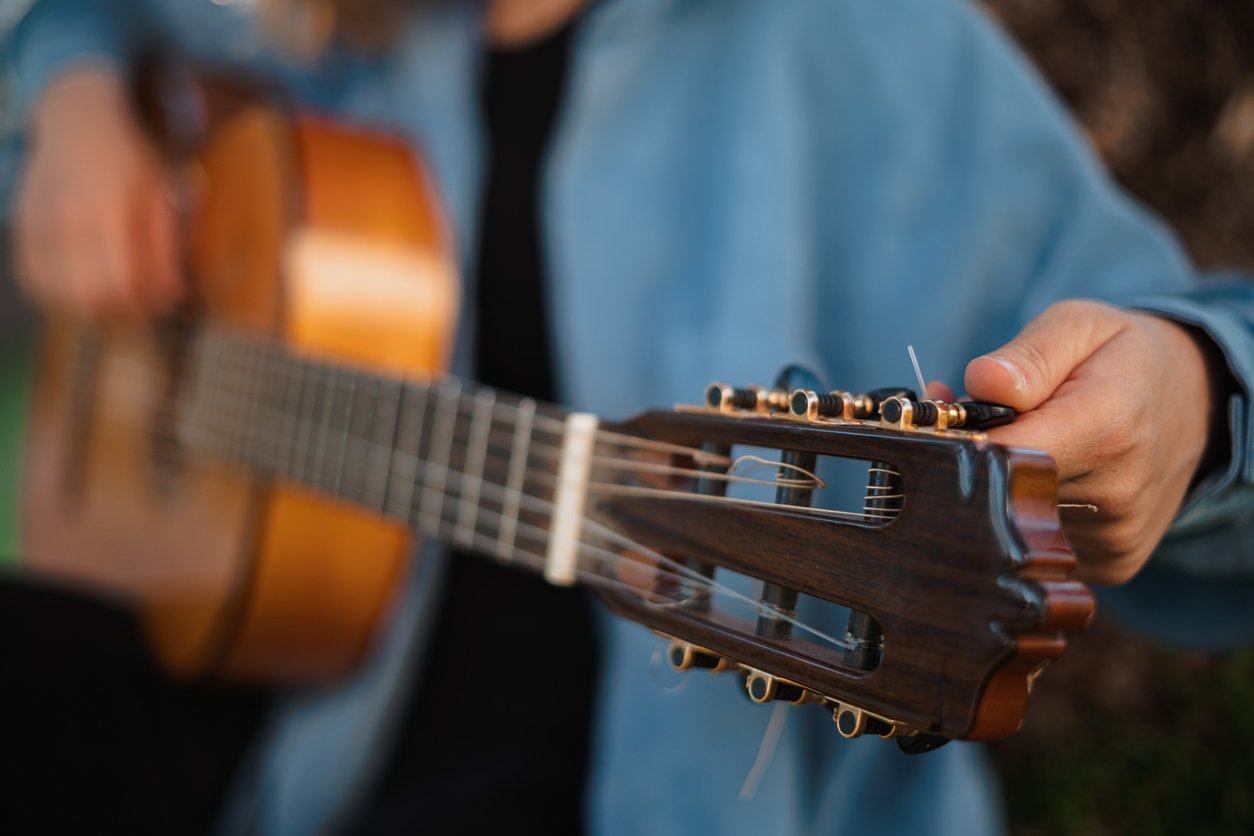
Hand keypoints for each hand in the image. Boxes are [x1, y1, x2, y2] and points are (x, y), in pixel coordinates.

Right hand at [14, 66, 180, 319]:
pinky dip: (56, 294)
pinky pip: (32, 280)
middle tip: (136, 306)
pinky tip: (79, 285)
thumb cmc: (130, 161)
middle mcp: (68, 219)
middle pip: (88, 297)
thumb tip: (172, 295)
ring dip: (86, 308)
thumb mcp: (161, 195)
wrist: (77, 123)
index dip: (143, 305)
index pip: (122, 282)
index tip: (158, 303)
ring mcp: (38, 224)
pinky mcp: (21, 227)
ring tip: (109, 295)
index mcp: (111, 209)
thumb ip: (166, 246)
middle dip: (118, 313)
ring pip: (57, 296)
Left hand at [957, 300, 1219, 584]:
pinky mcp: (1112, 562)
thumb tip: (981, 383)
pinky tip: (1042, 477)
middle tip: (967, 421)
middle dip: (973, 458)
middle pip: (1003, 490)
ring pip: (1015, 518)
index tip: (938, 421)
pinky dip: (1026, 509)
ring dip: (999, 483)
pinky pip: (1040, 540)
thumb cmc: (1123, 357)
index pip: (1006, 454)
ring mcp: (1115, 536)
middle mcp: (1117, 492)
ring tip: (1016, 442)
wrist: (1198, 403)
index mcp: (1109, 426)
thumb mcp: (1080, 325)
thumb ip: (1029, 355)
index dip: (960, 440)